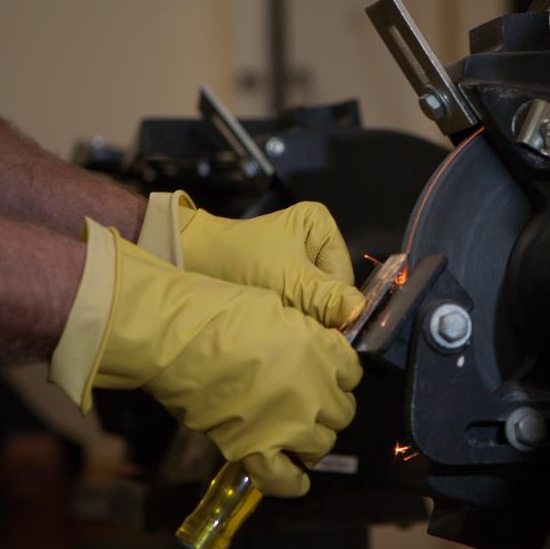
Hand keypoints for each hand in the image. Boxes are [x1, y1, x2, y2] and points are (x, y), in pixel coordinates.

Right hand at [50, 219, 361, 496]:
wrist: (178, 339)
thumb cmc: (222, 310)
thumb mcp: (279, 307)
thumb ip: (307, 334)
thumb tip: (315, 348)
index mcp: (325, 351)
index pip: (352, 373)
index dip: (338, 375)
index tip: (326, 374)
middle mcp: (316, 391)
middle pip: (342, 412)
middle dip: (328, 408)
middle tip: (308, 403)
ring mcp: (289, 424)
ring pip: (321, 445)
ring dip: (312, 440)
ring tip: (297, 434)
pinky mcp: (255, 449)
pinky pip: (284, 479)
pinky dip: (292, 483)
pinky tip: (297, 480)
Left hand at [138, 192, 363, 327]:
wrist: (189, 261)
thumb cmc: (240, 263)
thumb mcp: (290, 281)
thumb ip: (328, 298)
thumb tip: (360, 312)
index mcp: (322, 226)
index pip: (344, 277)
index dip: (333, 304)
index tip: (315, 322)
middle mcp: (314, 239)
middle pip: (331, 290)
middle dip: (316, 311)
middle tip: (293, 322)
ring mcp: (298, 258)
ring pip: (315, 300)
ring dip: (302, 316)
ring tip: (281, 321)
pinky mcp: (281, 274)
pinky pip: (298, 301)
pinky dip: (289, 314)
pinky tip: (275, 319)